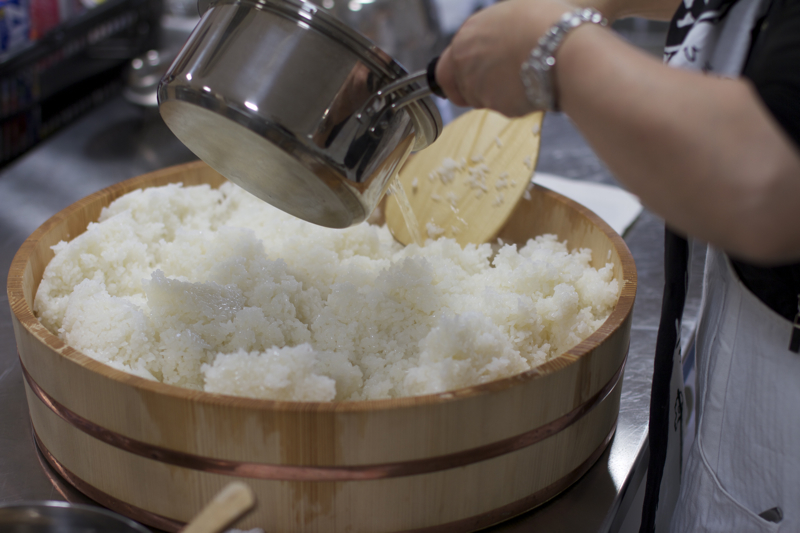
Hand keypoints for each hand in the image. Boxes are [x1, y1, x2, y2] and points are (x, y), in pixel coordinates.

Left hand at [435, 0, 575, 115]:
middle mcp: (466, 64)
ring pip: (481, 101)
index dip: (458, 75)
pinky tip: (533, 86)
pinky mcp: (498, 107)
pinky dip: (517, 102)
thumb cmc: (545, 22)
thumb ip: (493, 30)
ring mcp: (480, 88)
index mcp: (466, 36)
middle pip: (459, 89)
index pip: (445, 68)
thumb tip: (497, 36)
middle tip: (497, 84)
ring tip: (523, 78)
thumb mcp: (513, 12)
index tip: (470, 78)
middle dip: (473, 90)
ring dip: (496, 95)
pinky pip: (504, 108)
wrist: (563, 48)